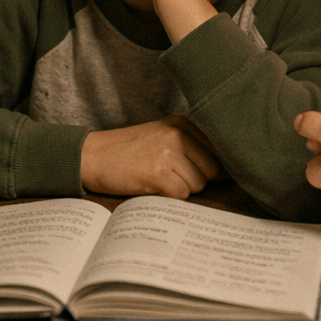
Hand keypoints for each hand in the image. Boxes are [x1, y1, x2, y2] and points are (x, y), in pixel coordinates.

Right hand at [81, 116, 221, 198]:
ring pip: (197, 185)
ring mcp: (168, 152)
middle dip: (194, 179)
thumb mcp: (161, 136)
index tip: (192, 171)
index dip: (206, 167)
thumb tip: (228, 168)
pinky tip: (150, 186)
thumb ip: (191, 146)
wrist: (92, 156)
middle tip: (168, 176)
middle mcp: (177, 134)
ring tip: (156, 179)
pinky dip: (168, 197)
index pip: (217, 151)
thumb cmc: (128, 151)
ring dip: (180, 189)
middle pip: (211, 171)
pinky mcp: (158, 173)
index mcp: (182, 123)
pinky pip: (181, 195)